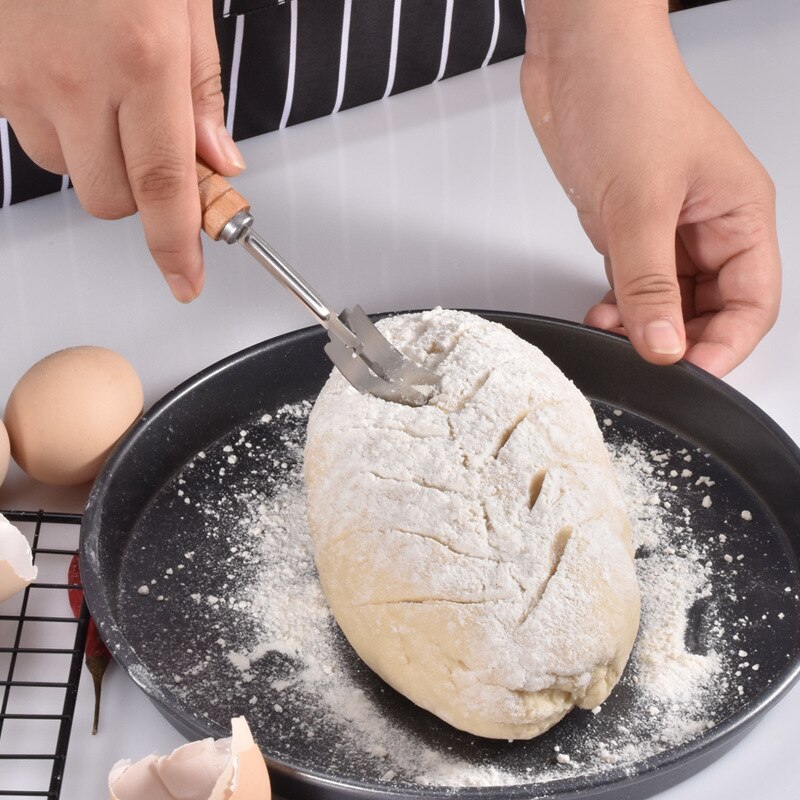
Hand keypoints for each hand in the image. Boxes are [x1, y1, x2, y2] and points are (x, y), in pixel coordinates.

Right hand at [0, 0, 244, 301]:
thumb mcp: (183, 3)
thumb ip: (202, 90)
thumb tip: (218, 162)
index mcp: (142, 60)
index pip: (164, 188)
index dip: (177, 247)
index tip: (186, 282)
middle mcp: (77, 78)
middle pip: (111, 200)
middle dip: (138, 194)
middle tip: (151, 149)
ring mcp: (21, 77)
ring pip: (68, 172)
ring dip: (96, 157)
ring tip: (103, 92)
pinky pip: (28, 135)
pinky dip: (57, 126)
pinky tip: (67, 77)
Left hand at [522, 1, 779, 376]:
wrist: (577, 58)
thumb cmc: (628, 98)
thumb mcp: (640, 203)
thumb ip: (649, 282)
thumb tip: (664, 345)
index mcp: (738, 214)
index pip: (751, 301)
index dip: (725, 345)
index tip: (688, 374)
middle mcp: (707, 226)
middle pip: (710, 308)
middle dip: (678, 339)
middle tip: (643, 360)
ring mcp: (666, 229)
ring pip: (668, 301)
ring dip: (643, 326)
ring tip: (614, 335)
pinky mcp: (627, 228)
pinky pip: (633, 284)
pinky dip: (620, 307)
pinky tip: (601, 315)